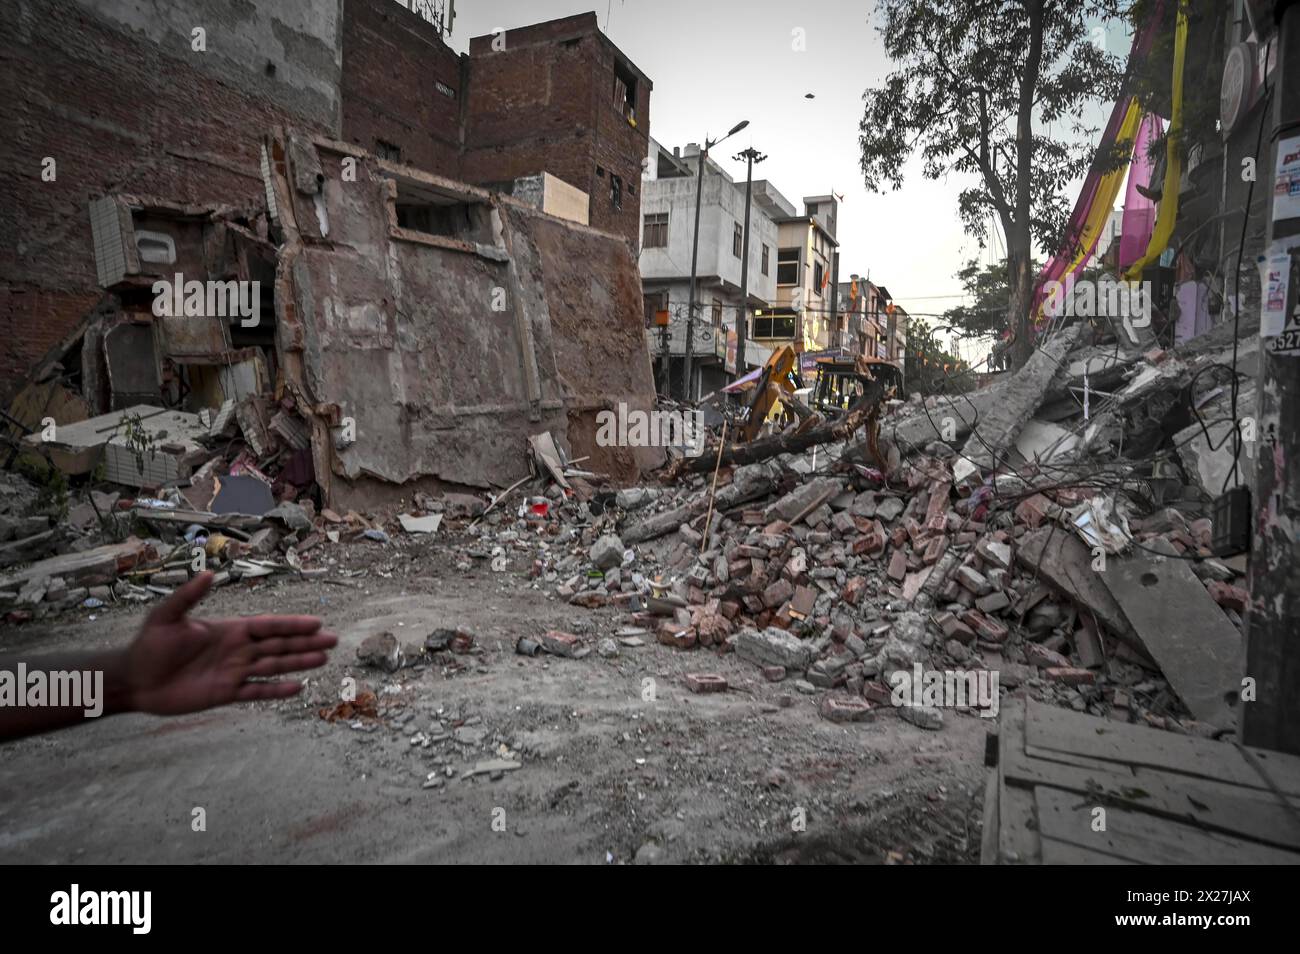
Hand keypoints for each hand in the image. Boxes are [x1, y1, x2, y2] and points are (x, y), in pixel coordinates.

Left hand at [121, 572, 337, 715]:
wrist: (134, 679)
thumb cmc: (148, 645)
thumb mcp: (165, 616)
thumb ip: (188, 596)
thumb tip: (210, 573)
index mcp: (229, 629)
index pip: (267, 626)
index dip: (291, 624)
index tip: (316, 622)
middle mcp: (237, 650)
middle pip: (278, 645)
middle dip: (305, 642)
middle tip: (333, 640)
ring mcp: (234, 672)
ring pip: (273, 666)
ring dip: (298, 663)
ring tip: (323, 660)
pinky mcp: (226, 693)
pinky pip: (256, 691)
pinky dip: (276, 690)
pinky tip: (297, 687)